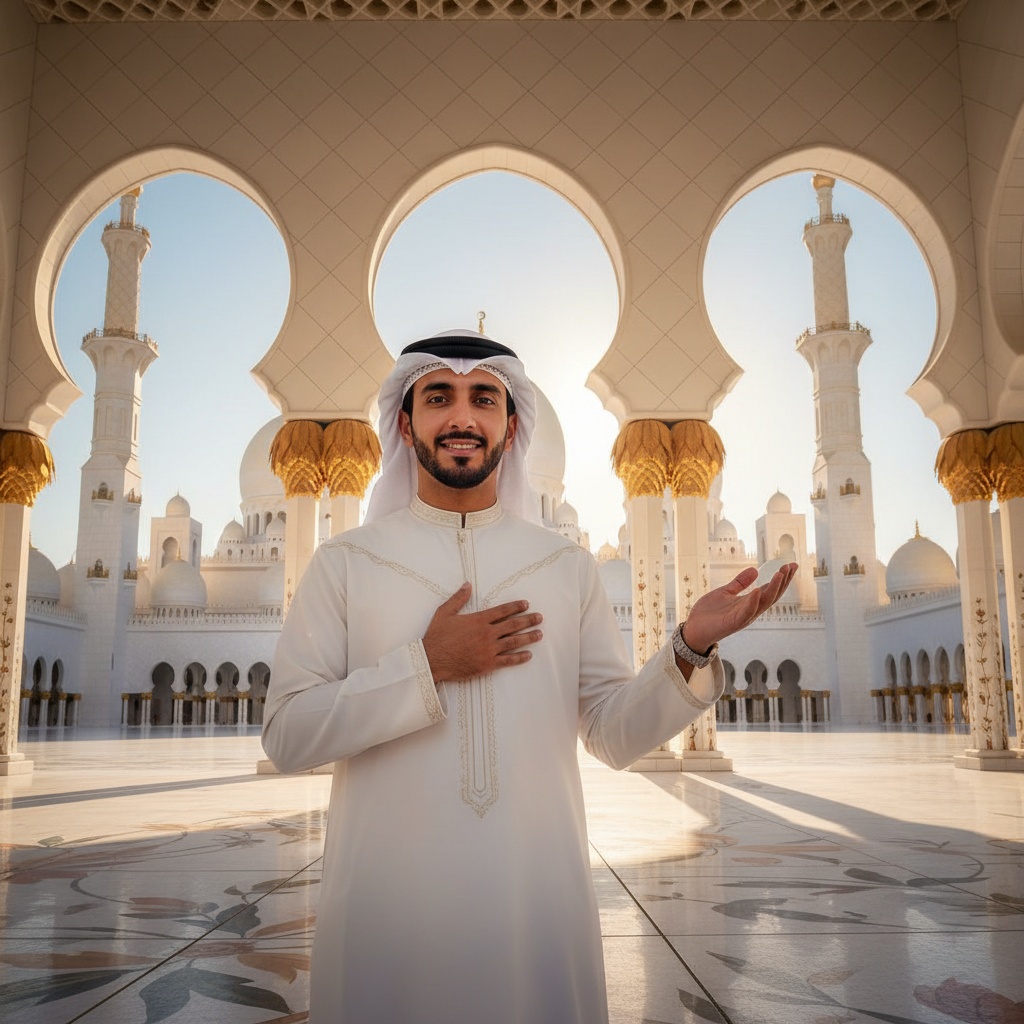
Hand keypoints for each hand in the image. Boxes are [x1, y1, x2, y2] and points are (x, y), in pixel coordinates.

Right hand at [422, 583, 542, 682]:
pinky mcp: (487, 664)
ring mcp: (488, 649)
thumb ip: (458, 598)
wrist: (432, 660)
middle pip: (513, 625)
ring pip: (514, 641)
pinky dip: (519, 657)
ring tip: (540, 634)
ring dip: (528, 637)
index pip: (502, 611)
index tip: (526, 604)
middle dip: (528, 620)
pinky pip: (508, 660)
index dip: (516, 607)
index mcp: (478, 620)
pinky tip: (528, 655)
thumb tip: (467, 584)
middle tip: (540, 617)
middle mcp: (486, 633)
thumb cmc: (437, 636)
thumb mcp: (445, 612)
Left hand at [682, 563, 797, 654]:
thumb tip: (755, 570)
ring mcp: (743, 617)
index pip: (769, 589)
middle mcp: (750, 610)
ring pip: (763, 603)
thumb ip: (740, 583)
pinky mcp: (733, 623)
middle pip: (771, 596)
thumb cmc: (708, 614)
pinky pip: (746, 613)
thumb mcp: (725, 592)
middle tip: (791, 566)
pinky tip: (758, 590)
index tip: (791, 565)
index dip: (781, 578)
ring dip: (773, 588)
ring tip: (781, 574)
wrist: (693, 630)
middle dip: (782, 581)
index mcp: (749, 603)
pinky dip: (753, 602)